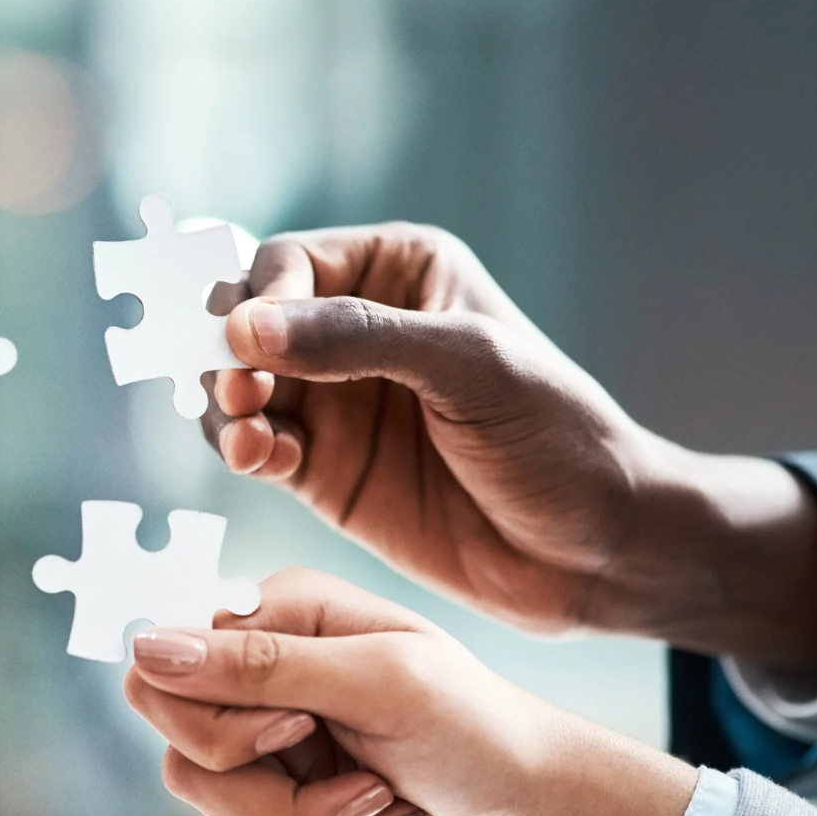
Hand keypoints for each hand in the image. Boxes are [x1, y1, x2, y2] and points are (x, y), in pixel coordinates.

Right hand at [124, 568, 697, 815]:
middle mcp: (258, 668)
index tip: (304, 731)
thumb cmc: (472, 726)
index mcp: (276, 612)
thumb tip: (145, 645)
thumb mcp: (376, 684)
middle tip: (358, 788)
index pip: (163, 670)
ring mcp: (264, 735)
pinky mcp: (280, 791)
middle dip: (274, 799)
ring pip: (215, 808)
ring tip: (383, 809)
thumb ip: (260, 665)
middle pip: (183, 752)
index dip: (221, 723)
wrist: (530, 804)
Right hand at [203, 224, 816, 675]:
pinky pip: (254, 447)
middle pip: (245, 322)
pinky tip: (261, 461)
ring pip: (235, 387)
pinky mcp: (320, 469)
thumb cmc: (557, 437)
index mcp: (397, 274)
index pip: (289, 265)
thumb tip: (247, 328)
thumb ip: (357, 338)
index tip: (250, 341)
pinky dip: (243, 450)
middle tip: (242, 392)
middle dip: (226, 353)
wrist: (592, 550)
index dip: (260, 298)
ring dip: (225, 405)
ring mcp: (331, 403)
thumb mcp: (468, 366)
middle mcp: (352, 331)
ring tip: (248, 435)